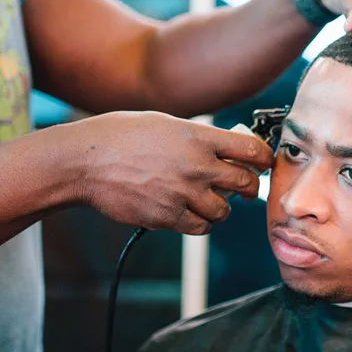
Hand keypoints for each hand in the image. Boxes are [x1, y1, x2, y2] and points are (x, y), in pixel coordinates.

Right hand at [65, 112, 274, 234]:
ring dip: (221, 208)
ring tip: (209, 201)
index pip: (251, 150)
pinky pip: (201, 227)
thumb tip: (226, 150)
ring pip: (224, 211)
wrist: (86, 161)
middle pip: (245, 183)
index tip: (264, 164)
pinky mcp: (168, 216)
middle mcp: (196, 165)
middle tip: (245, 188)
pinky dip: (200, 223)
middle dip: (250, 187)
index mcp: (199, 137)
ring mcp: (183, 193)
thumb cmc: (122, 136)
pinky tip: (190, 213)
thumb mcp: (165, 124)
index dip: (265, 159)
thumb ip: (198, 138)